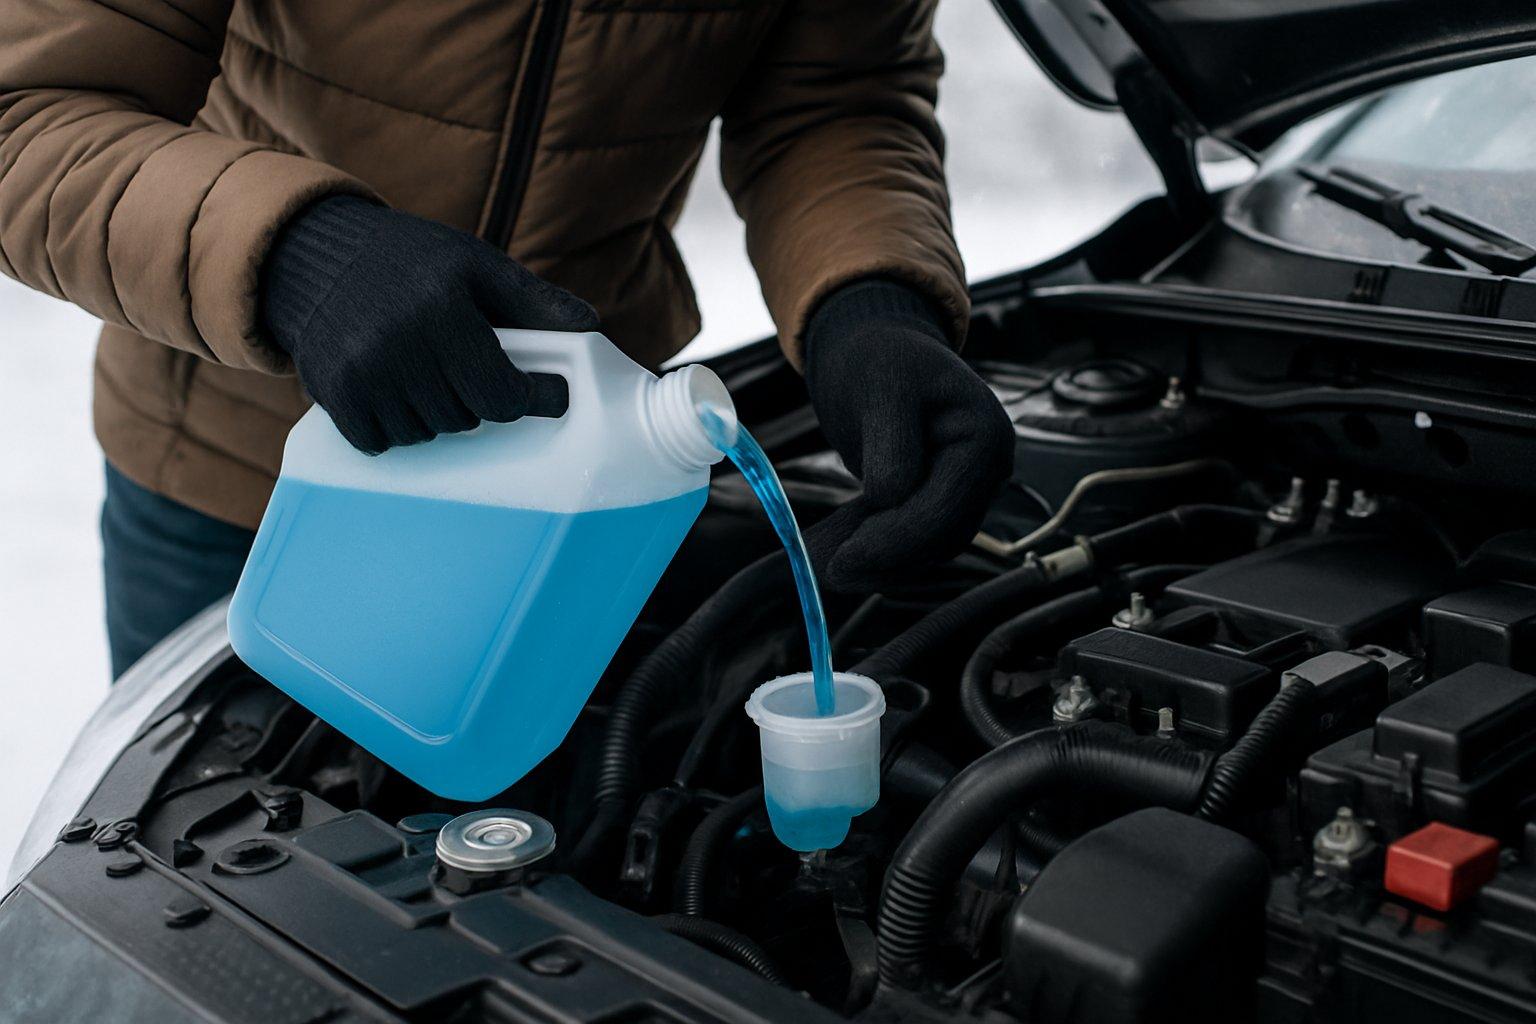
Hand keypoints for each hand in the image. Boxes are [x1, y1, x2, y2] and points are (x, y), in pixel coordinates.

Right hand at [260, 197, 597, 453]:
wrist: (312, 255)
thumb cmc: (408, 260)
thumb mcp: (475, 264)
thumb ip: (534, 299)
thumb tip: (590, 328)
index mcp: (442, 306)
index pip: (502, 393)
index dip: (529, 398)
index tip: (545, 394)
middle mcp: (398, 342)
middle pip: (468, 417)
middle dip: (478, 399)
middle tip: (467, 369)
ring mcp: (362, 372)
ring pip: (429, 434)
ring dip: (438, 416)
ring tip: (428, 375)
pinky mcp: (333, 394)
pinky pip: (384, 443)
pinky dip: (395, 428)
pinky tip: (394, 392)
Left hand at [803, 280, 1013, 591]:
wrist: (876, 348)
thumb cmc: (881, 358)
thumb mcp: (883, 387)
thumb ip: (892, 445)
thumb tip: (889, 500)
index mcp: (985, 439)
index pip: (944, 512)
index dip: (894, 542)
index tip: (842, 560)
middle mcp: (988, 470)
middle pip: (940, 537)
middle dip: (881, 559)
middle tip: (822, 569)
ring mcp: (967, 488)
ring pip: (925, 548)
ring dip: (874, 561)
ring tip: (818, 558)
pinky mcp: (940, 499)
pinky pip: (911, 538)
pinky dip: (872, 547)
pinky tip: (831, 546)